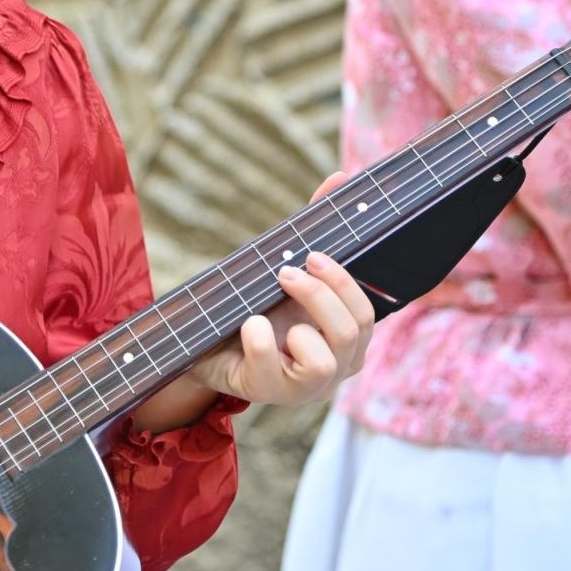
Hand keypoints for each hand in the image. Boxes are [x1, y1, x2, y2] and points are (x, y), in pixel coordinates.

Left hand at [185, 171, 374, 406]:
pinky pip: (273, 367)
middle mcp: (335, 368)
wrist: (203, 339)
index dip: (344, 282)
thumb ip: (316, 226)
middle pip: (352, 331)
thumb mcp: (284, 267)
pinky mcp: (270, 394)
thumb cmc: (255, 302)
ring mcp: (305, 389)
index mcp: (346, 339)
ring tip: (268, 300)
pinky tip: (247, 325)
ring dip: (298, 320)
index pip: (367, 314)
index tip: (313, 253)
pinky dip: (259, 339)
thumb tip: (342, 176)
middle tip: (287, 270)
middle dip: (321, 294)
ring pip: (327, 361)